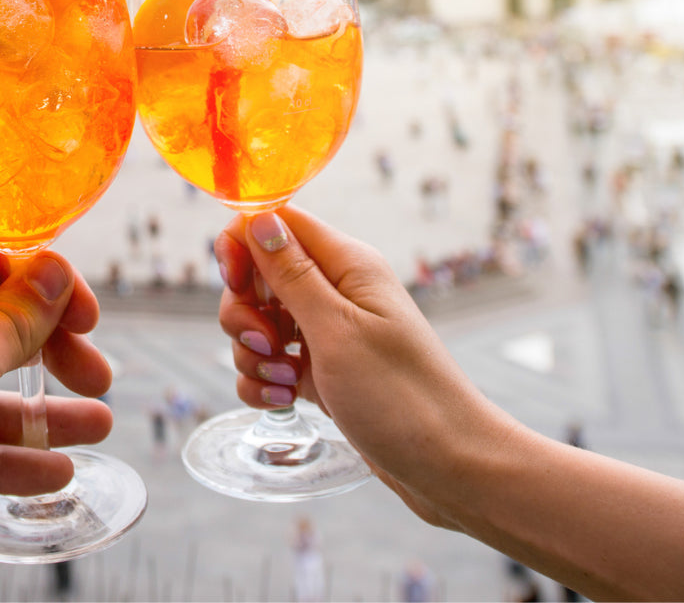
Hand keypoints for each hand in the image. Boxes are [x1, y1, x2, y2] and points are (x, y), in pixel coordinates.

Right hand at [215, 207, 521, 528]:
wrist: (448, 466)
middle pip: (257, 276)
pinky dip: (265, 382)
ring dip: (252, 354)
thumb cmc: (403, 397)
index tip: (235, 283)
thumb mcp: (338, 331)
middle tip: (265, 345)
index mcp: (347, 265)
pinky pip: (271, 363)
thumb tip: (260, 217)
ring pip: (259, 324)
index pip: (276, 222)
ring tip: (285, 383)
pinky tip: (285, 401)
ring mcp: (328, 333)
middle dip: (242, 312)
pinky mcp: (321, 372)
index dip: (242, 245)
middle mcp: (337, 292)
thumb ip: (292, 274)